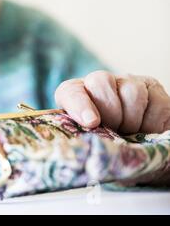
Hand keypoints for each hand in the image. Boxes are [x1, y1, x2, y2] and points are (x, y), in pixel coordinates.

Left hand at [55, 70, 169, 133]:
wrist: (136, 143)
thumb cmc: (105, 143)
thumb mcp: (89, 142)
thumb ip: (83, 138)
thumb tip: (87, 141)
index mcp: (76, 95)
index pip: (70, 92)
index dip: (79, 105)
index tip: (91, 122)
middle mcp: (100, 82)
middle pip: (100, 82)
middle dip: (109, 112)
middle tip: (115, 131)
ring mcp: (128, 82)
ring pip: (131, 92)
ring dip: (131, 120)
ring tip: (130, 133)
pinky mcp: (153, 88)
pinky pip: (155, 102)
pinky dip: (152, 122)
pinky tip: (147, 130)